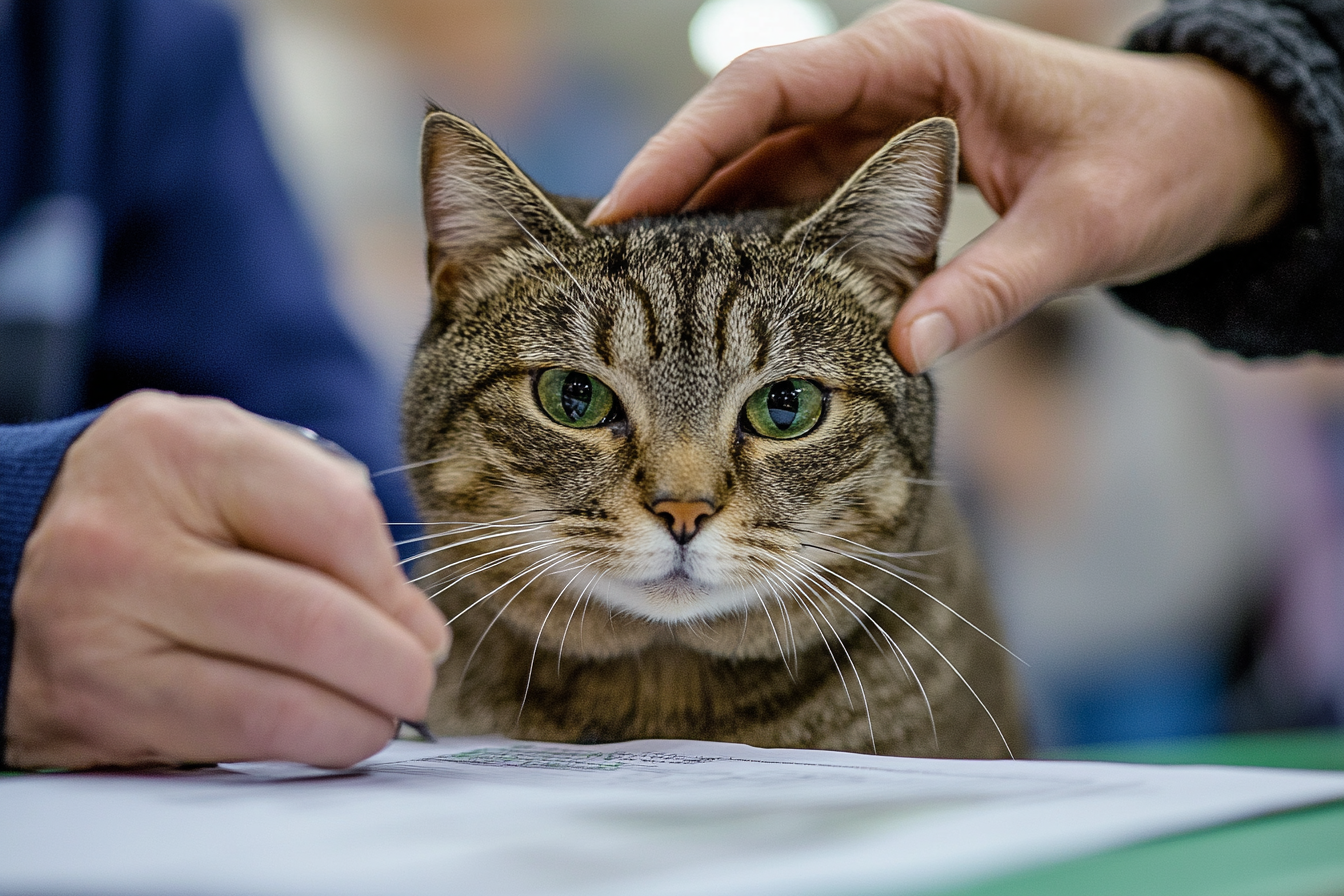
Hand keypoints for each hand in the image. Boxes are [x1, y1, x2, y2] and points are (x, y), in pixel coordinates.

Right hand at [5, 391, 447, 768]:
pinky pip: (233, 745)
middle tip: (417, 677)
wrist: (19, 549)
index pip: (336, 518)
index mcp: (177, 448)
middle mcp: (125, 539)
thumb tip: (413, 623)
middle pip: (312, 622)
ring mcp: (100, 631)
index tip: (416, 617)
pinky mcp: (95, 710)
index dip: (396, 583)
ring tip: (380, 710)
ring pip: (276, 704)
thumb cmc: (161, 505)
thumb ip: (327, 514)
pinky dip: (306, 746)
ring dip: (358, 720)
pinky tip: (325, 729)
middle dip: (393, 666)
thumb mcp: (234, 463)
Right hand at [588, 0, 1298, 370]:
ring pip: (760, 171)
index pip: (770, 85)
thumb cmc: (1156, 165)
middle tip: (601, 272)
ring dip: (704, 230)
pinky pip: (795, 204)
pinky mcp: (879, 173)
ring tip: (637, 299)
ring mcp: (874, 128)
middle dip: (672, 194)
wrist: (1201, 154)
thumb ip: (993, 286)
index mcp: (919, 58)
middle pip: (743, 130)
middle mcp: (881, 86)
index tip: (621, 210)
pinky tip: (715, 302)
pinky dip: (753, 249)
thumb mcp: (1083, 226)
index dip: (685, 144)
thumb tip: (901, 351)